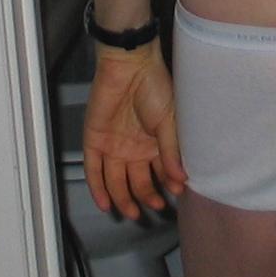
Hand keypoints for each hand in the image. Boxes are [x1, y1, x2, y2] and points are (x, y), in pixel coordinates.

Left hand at [81, 42, 185, 218]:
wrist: (130, 64)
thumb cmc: (154, 86)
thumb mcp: (170, 121)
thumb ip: (171, 152)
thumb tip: (181, 179)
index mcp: (154, 143)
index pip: (160, 172)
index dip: (167, 185)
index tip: (176, 195)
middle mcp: (134, 147)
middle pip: (138, 180)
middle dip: (146, 196)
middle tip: (154, 207)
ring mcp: (113, 145)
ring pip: (116, 180)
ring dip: (123, 197)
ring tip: (133, 212)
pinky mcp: (95, 140)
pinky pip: (94, 169)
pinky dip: (98, 188)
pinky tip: (105, 204)